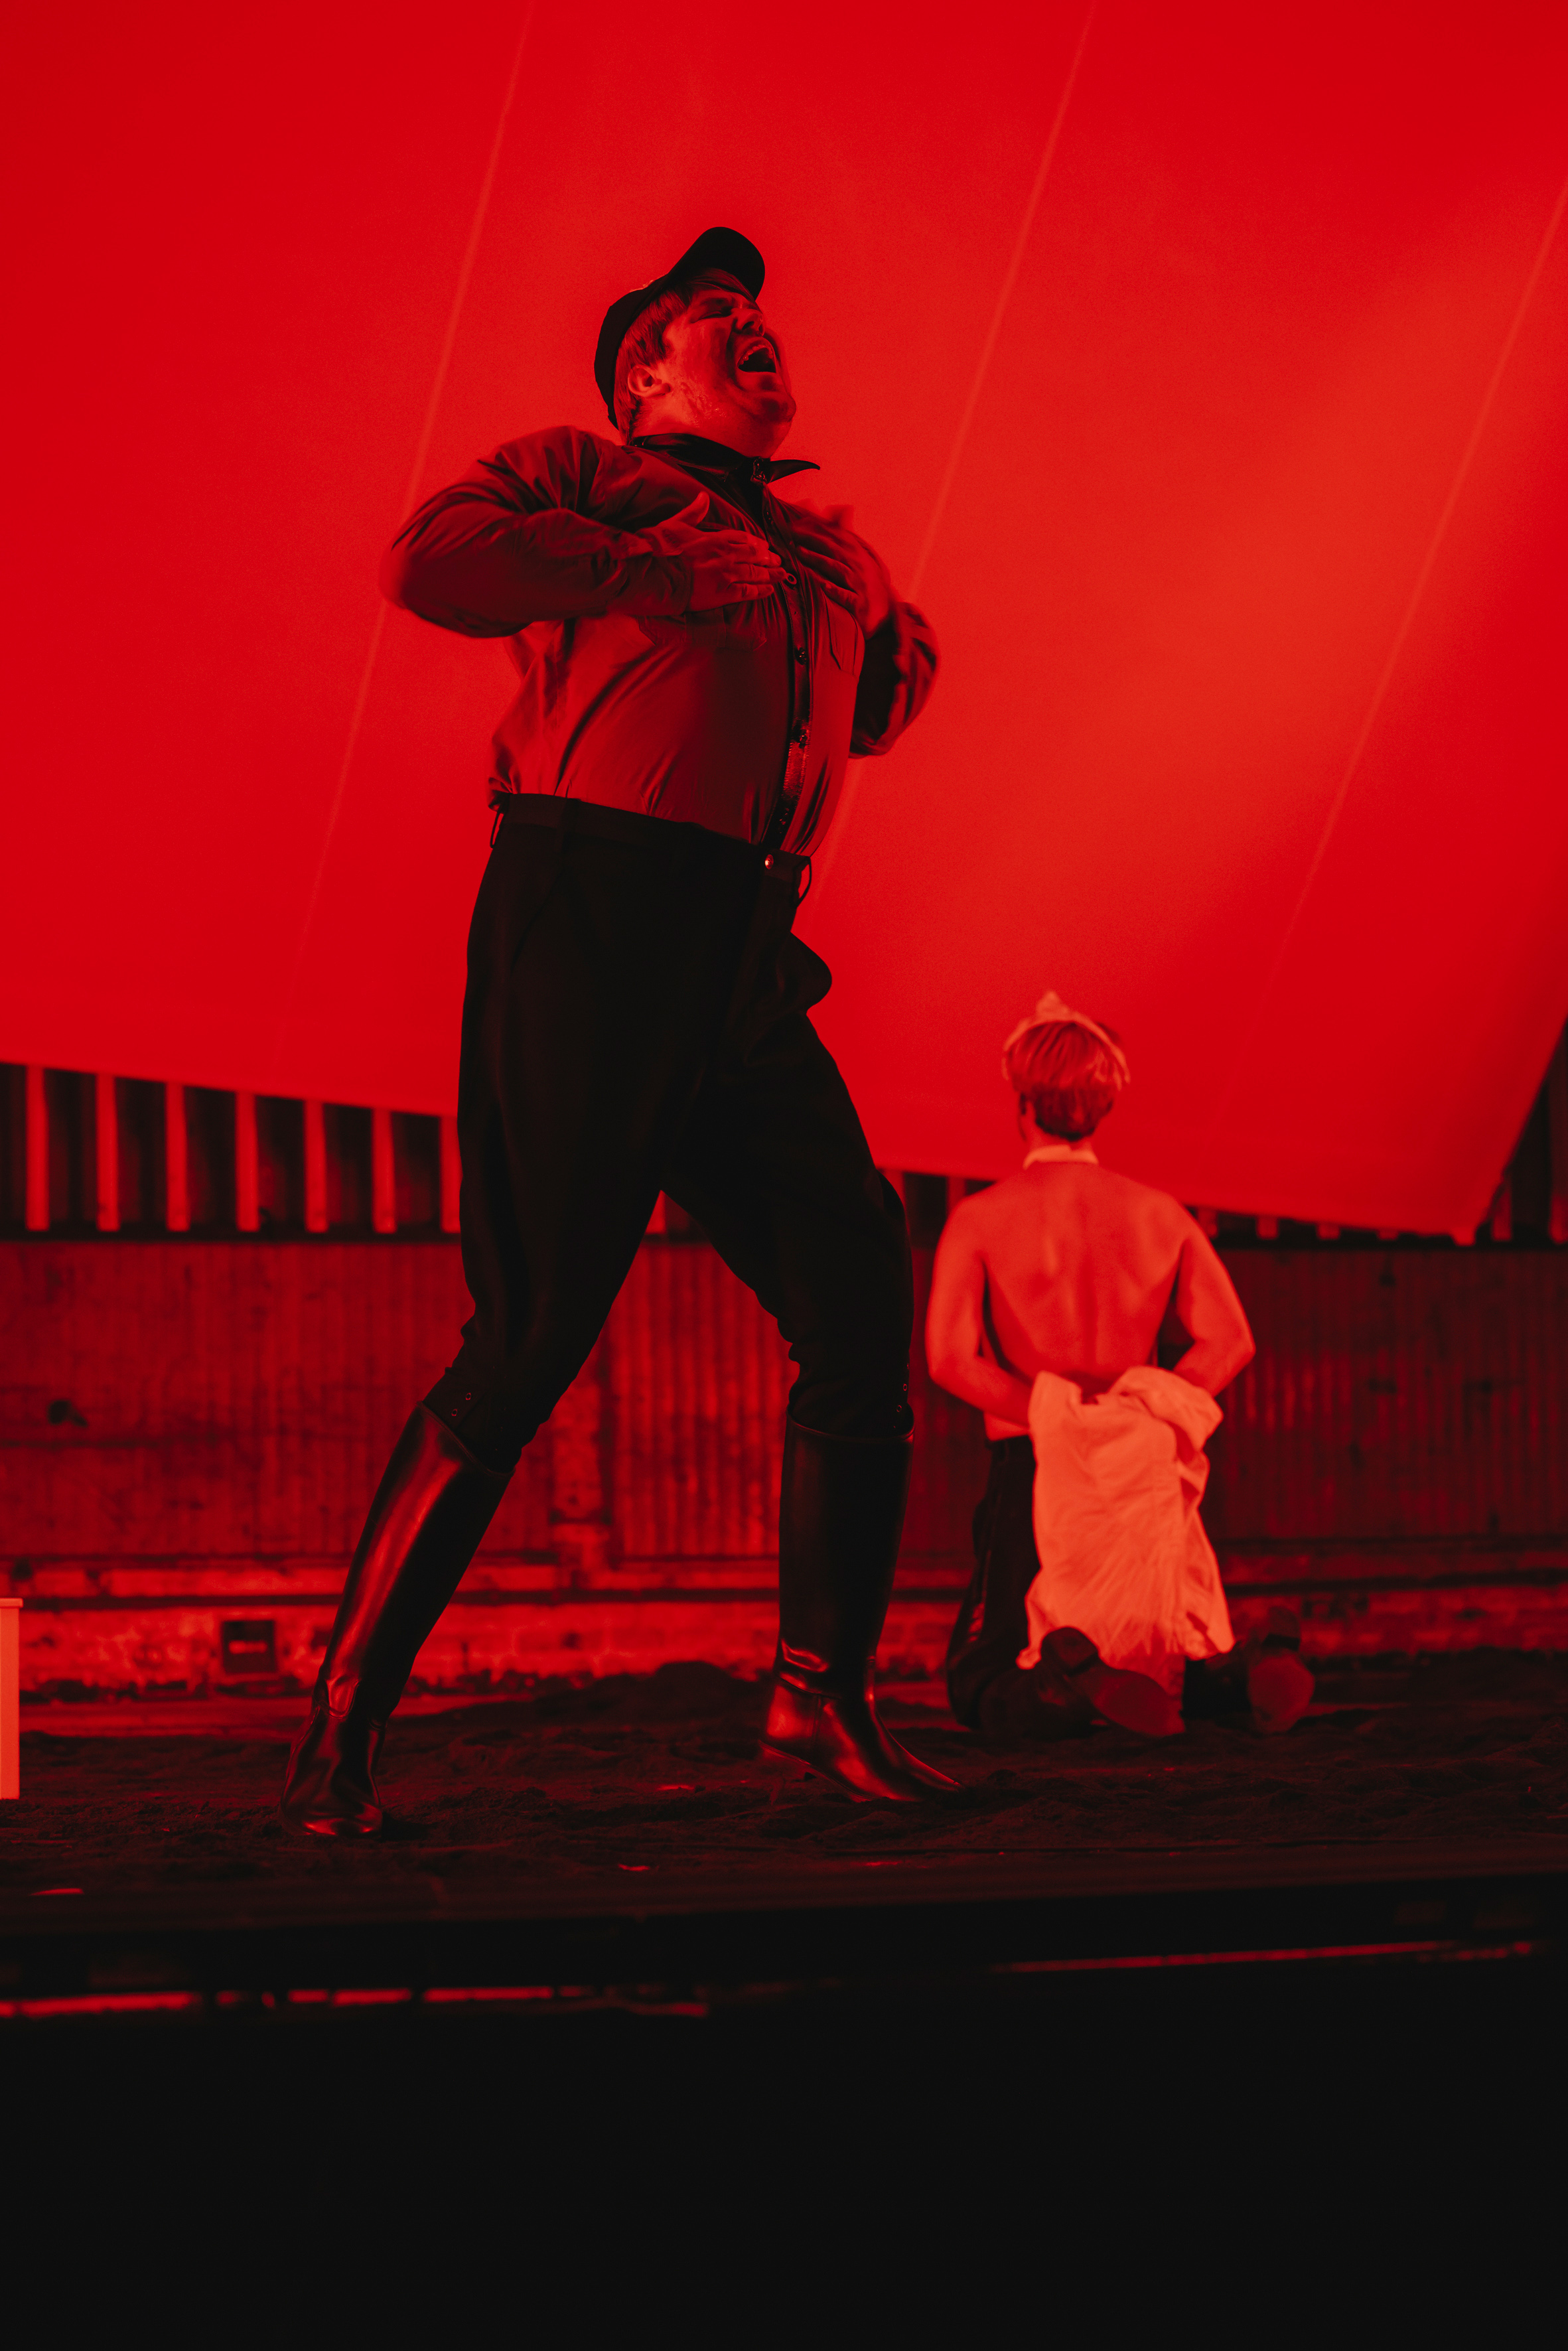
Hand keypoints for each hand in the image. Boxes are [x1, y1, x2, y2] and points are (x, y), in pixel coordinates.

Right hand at [638, 491, 782, 609]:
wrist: (652, 575)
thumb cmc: (659, 550)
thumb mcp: (674, 524)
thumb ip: (692, 512)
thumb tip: (703, 497)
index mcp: (713, 538)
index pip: (741, 538)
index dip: (755, 542)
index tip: (764, 545)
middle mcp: (724, 555)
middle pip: (753, 555)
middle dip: (767, 558)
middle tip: (778, 561)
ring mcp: (725, 575)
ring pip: (754, 573)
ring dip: (769, 574)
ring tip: (781, 575)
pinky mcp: (722, 594)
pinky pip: (747, 592)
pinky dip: (760, 591)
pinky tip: (770, 591)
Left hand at [777, 501, 893, 633]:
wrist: (885, 610)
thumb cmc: (866, 580)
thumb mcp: (860, 554)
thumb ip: (848, 534)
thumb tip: (844, 508)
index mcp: (855, 552)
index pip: (835, 534)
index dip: (816, 526)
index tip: (796, 522)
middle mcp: (857, 565)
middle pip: (832, 548)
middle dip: (812, 538)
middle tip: (791, 533)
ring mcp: (858, 584)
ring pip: (836, 569)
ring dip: (818, 559)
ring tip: (799, 553)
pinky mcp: (858, 603)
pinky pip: (846, 596)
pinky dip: (834, 590)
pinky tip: (823, 586)